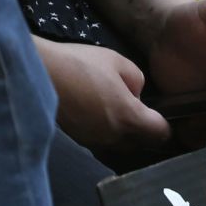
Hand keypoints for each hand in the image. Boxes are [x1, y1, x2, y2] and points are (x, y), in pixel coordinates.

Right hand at [33, 38, 171, 151]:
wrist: (40, 73)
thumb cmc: (79, 64)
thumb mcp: (118, 62)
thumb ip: (137, 81)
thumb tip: (137, 95)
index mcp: (129, 118)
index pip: (162, 133)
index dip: (165, 124)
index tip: (162, 115)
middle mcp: (115, 137)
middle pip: (143, 143)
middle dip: (144, 129)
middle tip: (137, 108)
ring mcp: (97, 142)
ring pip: (122, 144)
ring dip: (124, 131)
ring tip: (112, 106)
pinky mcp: (81, 141)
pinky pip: (103, 141)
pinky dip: (105, 130)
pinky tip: (95, 111)